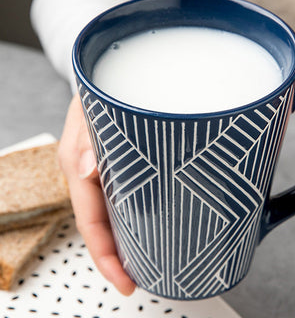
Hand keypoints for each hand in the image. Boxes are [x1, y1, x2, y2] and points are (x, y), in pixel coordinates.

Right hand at [59, 94, 135, 294]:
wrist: (111, 76)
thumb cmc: (101, 89)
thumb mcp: (89, 106)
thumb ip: (85, 136)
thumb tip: (87, 170)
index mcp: (79, 165)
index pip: (91, 220)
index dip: (106, 254)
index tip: (126, 281)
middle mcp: (90, 176)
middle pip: (102, 225)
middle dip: (119, 256)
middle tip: (141, 280)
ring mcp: (104, 173)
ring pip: (114, 214)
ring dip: (128, 241)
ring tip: (152, 262)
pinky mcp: (119, 167)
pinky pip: (124, 198)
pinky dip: (135, 217)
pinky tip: (151, 225)